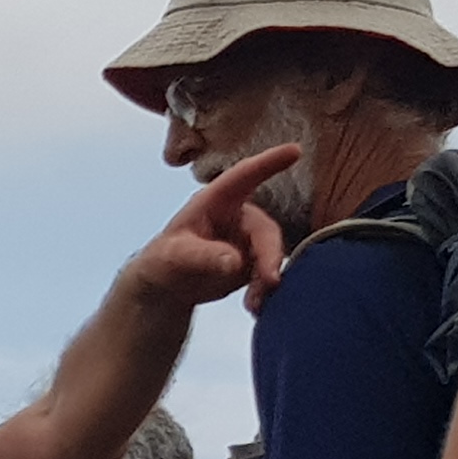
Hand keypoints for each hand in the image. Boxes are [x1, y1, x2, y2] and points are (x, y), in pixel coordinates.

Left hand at [124, 144, 298, 313]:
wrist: (165, 287)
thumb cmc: (163, 261)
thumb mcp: (175, 257)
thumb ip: (203, 257)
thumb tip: (234, 262)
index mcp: (215, 202)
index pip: (244, 177)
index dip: (269, 162)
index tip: (294, 150)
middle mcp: (238, 217)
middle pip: (266, 231)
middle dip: (270, 256)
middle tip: (268, 282)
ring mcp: (249, 240)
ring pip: (273, 255)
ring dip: (267, 279)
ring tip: (254, 303)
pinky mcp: (255, 262)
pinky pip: (270, 274)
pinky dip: (265, 292)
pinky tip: (255, 308)